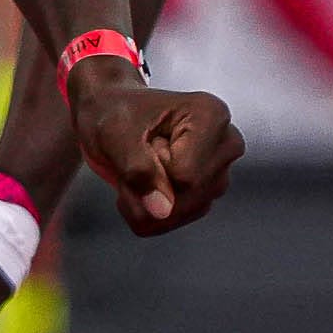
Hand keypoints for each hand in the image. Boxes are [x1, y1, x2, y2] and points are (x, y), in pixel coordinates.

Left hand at [69, 61, 243, 234]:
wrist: (107, 113)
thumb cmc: (112, 113)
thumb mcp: (113, 133)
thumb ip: (138, 169)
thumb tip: (163, 210)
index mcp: (210, 115)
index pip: (185, 175)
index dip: (150, 167)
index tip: (139, 140)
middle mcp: (226, 144)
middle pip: (189, 196)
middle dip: (146, 187)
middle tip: (130, 156)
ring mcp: (220, 171)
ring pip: (183, 212)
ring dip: (144, 199)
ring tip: (134, 167)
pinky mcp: (207, 192)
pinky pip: (176, 219)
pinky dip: (148, 209)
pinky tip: (138, 184)